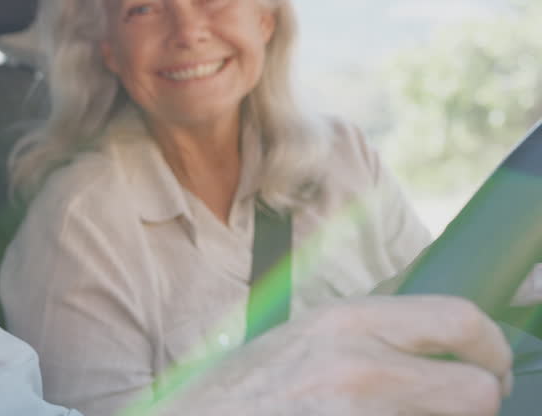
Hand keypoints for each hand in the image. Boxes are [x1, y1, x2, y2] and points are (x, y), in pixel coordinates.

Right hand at [151, 295, 511, 415]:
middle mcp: (360, 365)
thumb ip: (365, 334)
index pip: (459, 320)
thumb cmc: (239, 395)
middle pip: (475, 390)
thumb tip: (435, 337)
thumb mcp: (301, 339)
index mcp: (345, 321)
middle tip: (459, 408)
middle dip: (475, 405)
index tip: (486, 367)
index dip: (489, 349)